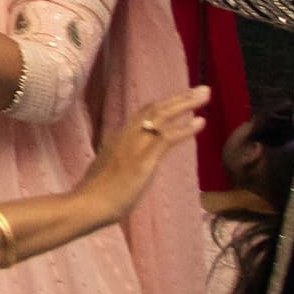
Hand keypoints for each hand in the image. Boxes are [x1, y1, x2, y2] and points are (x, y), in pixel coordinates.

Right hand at [74, 89, 206, 228]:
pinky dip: (185, 128)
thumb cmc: (96, 194)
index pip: (144, 114)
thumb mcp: (108, 170)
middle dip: (180, 97)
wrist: (89, 204)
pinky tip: (200, 121)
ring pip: (162, 116)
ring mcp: (134, 145)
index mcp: (119, 138)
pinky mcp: (144, 159)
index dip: (164, 104)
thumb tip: (125, 165)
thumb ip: (118, 162)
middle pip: (155, 108)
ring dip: (186, 104)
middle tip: (202, 89)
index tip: (181, 98)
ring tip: (205, 95)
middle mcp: (126, 135)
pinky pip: (167, 137)